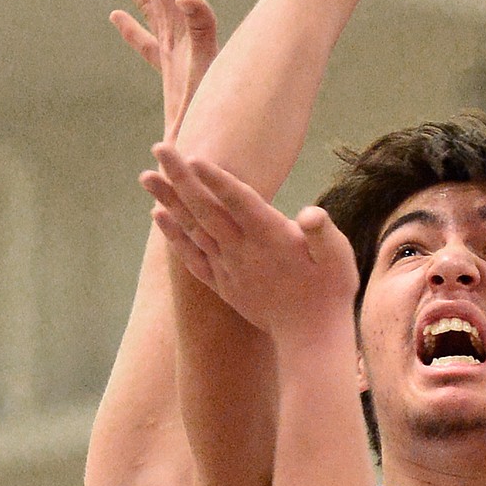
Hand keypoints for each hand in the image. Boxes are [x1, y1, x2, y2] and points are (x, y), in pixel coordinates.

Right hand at [101, 0, 218, 142]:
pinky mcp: (171, 79)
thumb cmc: (210, 127)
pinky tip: (115, 17)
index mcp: (185, 31)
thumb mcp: (205, 73)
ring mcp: (175, 56)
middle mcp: (181, 38)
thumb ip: (201, 35)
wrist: (208, 167)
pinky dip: (131, 29)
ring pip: (147, 8)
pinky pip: (146, 46)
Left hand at [140, 144, 358, 343]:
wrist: (311, 338)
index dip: (216, 179)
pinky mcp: (223, 285)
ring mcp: (229, 268)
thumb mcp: (339, 258)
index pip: (239, 202)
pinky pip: (191, 257)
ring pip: (192, 229)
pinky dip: (173, 236)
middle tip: (160, 148)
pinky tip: (157, 216)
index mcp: (272, 238)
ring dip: (168, 201)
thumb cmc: (330, 292)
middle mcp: (243, 251)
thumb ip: (322, 233)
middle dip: (181, 177)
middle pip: (206, 208)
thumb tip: (310, 215)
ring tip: (146, 176)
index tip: (193, 156)